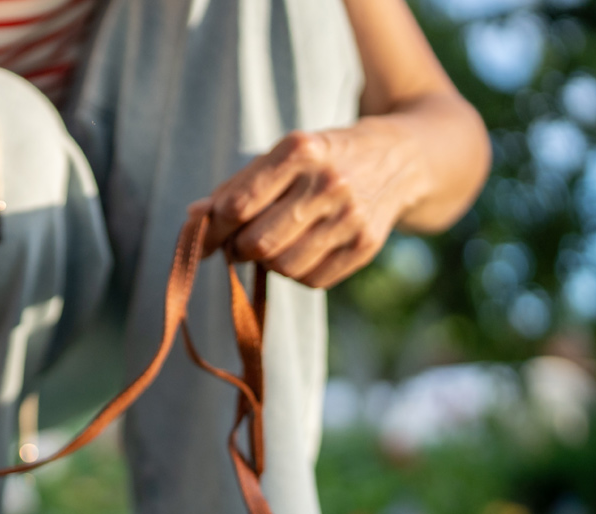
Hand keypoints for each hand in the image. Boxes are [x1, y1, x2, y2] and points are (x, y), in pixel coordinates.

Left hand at [193, 122, 425, 288]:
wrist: (402, 157)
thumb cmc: (323, 159)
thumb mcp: (283, 156)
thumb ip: (236, 187)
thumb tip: (193, 218)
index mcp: (301, 150)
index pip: (238, 206)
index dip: (213, 229)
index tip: (205, 236)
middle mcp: (328, 182)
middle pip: (257, 244)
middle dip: (239, 249)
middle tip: (242, 242)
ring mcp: (351, 216)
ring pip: (282, 267)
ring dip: (268, 263)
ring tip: (276, 242)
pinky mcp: (366, 245)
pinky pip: (311, 281)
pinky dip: (297, 273)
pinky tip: (304, 249)